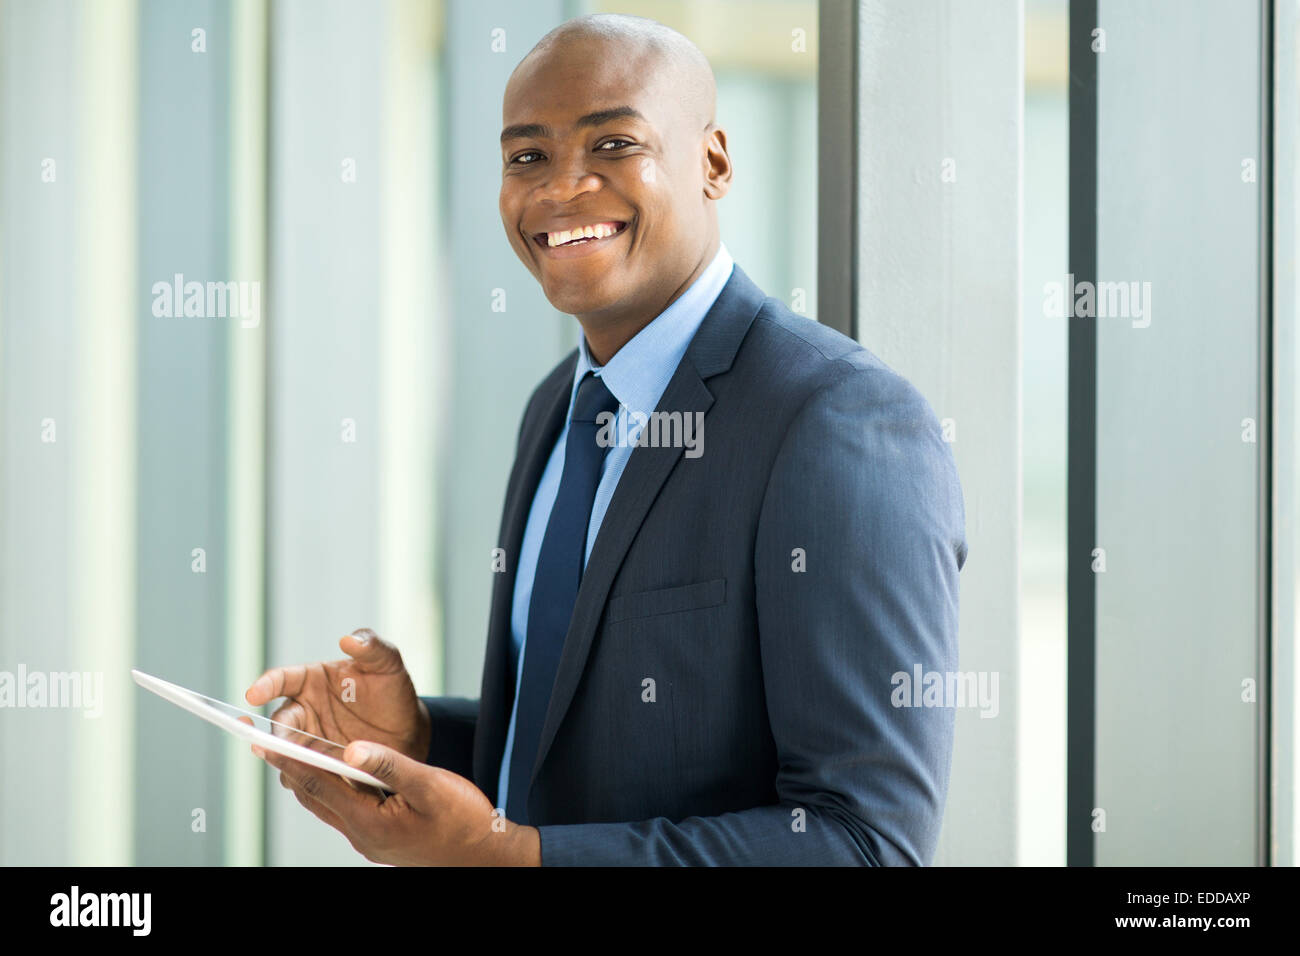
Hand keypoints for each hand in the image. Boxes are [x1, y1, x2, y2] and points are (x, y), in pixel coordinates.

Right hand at [244, 628, 430, 763]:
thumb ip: (371, 647)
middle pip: (280, 724)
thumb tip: (349, 639)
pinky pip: (304, 776)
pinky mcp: (318, 767)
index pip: (282, 680)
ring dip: (289, 762)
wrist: (409, 729)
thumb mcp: (387, 664)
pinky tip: (317, 785)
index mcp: (311, 680)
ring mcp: (309, 741)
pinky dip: (307, 781)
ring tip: (297, 768)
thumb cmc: (392, 691)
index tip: (253, 695)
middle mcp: (303, 711)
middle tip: (275, 744)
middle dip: (274, 734)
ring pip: (286, 754)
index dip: (266, 685)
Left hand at [255, 739, 540, 865]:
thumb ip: (389, 765)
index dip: (290, 760)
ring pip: (329, 804)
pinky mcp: (380, 838)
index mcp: (369, 822)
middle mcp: (362, 835)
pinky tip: (339, 771)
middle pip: (315, 796)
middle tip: (267, 742)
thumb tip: (351, 748)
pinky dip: (334, 787)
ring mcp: (370, 840)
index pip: (319, 785)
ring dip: (312, 778)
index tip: (263, 742)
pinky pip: (346, 809)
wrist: (486, 855)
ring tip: (294, 752)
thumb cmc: (464, 819)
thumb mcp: (430, 785)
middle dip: (291, 768)